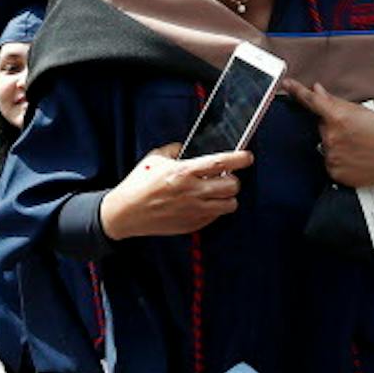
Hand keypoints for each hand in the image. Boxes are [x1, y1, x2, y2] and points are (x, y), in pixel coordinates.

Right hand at [99, 144, 250, 240]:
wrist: (126, 213)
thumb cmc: (138, 185)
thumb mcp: (154, 159)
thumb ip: (175, 150)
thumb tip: (187, 147)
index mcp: (184, 172)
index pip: (221, 163)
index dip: (239, 159)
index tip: (247, 156)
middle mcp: (193, 192)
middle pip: (232, 186)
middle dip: (234, 180)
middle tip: (227, 178)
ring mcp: (194, 210)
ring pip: (230, 205)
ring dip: (228, 197)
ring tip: (218, 193)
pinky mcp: (193, 224)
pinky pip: (216, 217)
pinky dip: (215, 210)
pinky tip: (204, 204)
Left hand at [283, 80, 373, 189]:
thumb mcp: (363, 112)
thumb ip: (336, 102)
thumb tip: (317, 90)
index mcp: (338, 118)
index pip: (312, 101)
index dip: (298, 91)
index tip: (287, 84)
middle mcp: (330, 138)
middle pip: (321, 125)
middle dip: (333, 125)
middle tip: (355, 130)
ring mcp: (331, 157)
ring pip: (325, 143)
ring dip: (336, 142)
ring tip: (358, 145)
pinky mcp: (333, 172)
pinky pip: (329, 160)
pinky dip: (340, 157)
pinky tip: (356, 157)